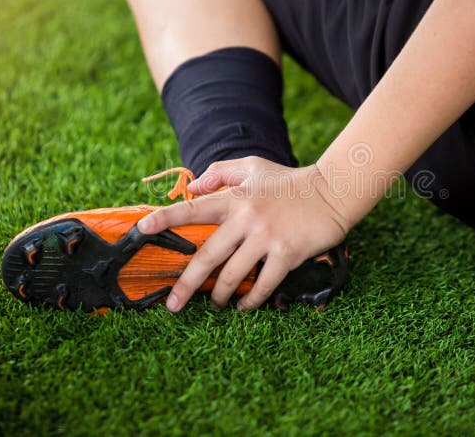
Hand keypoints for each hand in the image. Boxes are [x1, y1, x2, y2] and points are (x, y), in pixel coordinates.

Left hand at [136, 157, 351, 310]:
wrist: (332, 192)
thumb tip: (194, 188)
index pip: (193, 209)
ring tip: (215, 305)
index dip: (165, 218)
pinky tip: (244, 308)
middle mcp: (246, 218)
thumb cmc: (290, 181)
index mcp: (234, 198)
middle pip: (207, 256)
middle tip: (172, 304)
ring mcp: (266, 238)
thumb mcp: (253, 166)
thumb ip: (221, 172)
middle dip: (187, 284)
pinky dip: (251, 301)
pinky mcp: (286, 254)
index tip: (142, 230)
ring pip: (233, 276)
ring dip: (221, 296)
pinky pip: (263, 285)